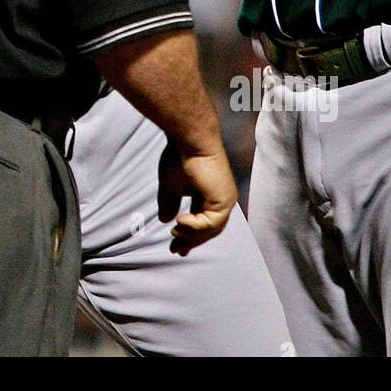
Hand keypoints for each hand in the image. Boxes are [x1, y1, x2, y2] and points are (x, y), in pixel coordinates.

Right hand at [156, 141, 237, 255]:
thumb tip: (165, 220)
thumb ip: (169, 203)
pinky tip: (181, 221)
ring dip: (192, 236)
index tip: (175, 246)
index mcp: (211, 194)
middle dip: (191, 241)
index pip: (203, 221)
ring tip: (175, 234)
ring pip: (211, 229)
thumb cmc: (179, 157)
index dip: (190, 235)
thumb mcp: (170, 186)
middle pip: (209, 229)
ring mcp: (225, 199)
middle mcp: (221, 198)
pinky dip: (195, 226)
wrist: (188, 140)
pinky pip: (211, 223)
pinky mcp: (224, 199)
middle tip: (176, 250)